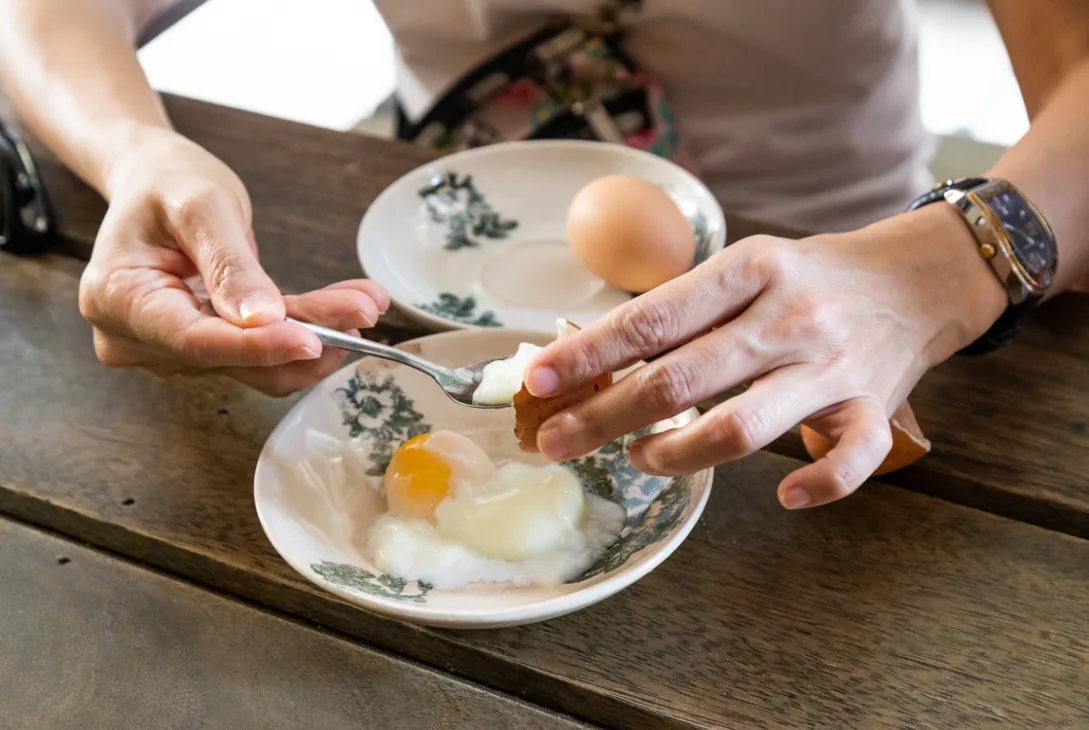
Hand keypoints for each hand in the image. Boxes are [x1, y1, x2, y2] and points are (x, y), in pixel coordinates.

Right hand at [79, 127, 387, 395]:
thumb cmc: (166, 183)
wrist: (154, 180)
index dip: (259, 347)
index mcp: (118, 300)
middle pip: (234, 357)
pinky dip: (306, 327)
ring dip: (317, 333)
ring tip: (366, 303)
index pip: (196, 341)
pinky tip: (347, 308)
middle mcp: (139, 338)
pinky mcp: (206, 348)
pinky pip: (263, 349)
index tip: (314, 340)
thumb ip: (230, 264)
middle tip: (364, 310)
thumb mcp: (201, 206)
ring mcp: (172, 349)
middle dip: (306, 335)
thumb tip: (261, 318)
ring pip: (258, 360)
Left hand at [524, 205, 1006, 508]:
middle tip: (556, 442)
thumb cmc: (807, 277)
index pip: (653, 320)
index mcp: (748, 271)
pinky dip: (817, 484)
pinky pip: (849, 460)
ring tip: (639, 459)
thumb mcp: (743, 268)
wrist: (916, 277)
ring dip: (677, 455)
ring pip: (742, 428)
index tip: (538, 380)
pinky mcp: (874, 409)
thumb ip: (680, 310)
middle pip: (680, 380)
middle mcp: (787, 319)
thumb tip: (591, 358)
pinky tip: (782, 494)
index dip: (590, 354)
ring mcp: (833, 369)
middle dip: (605, 416)